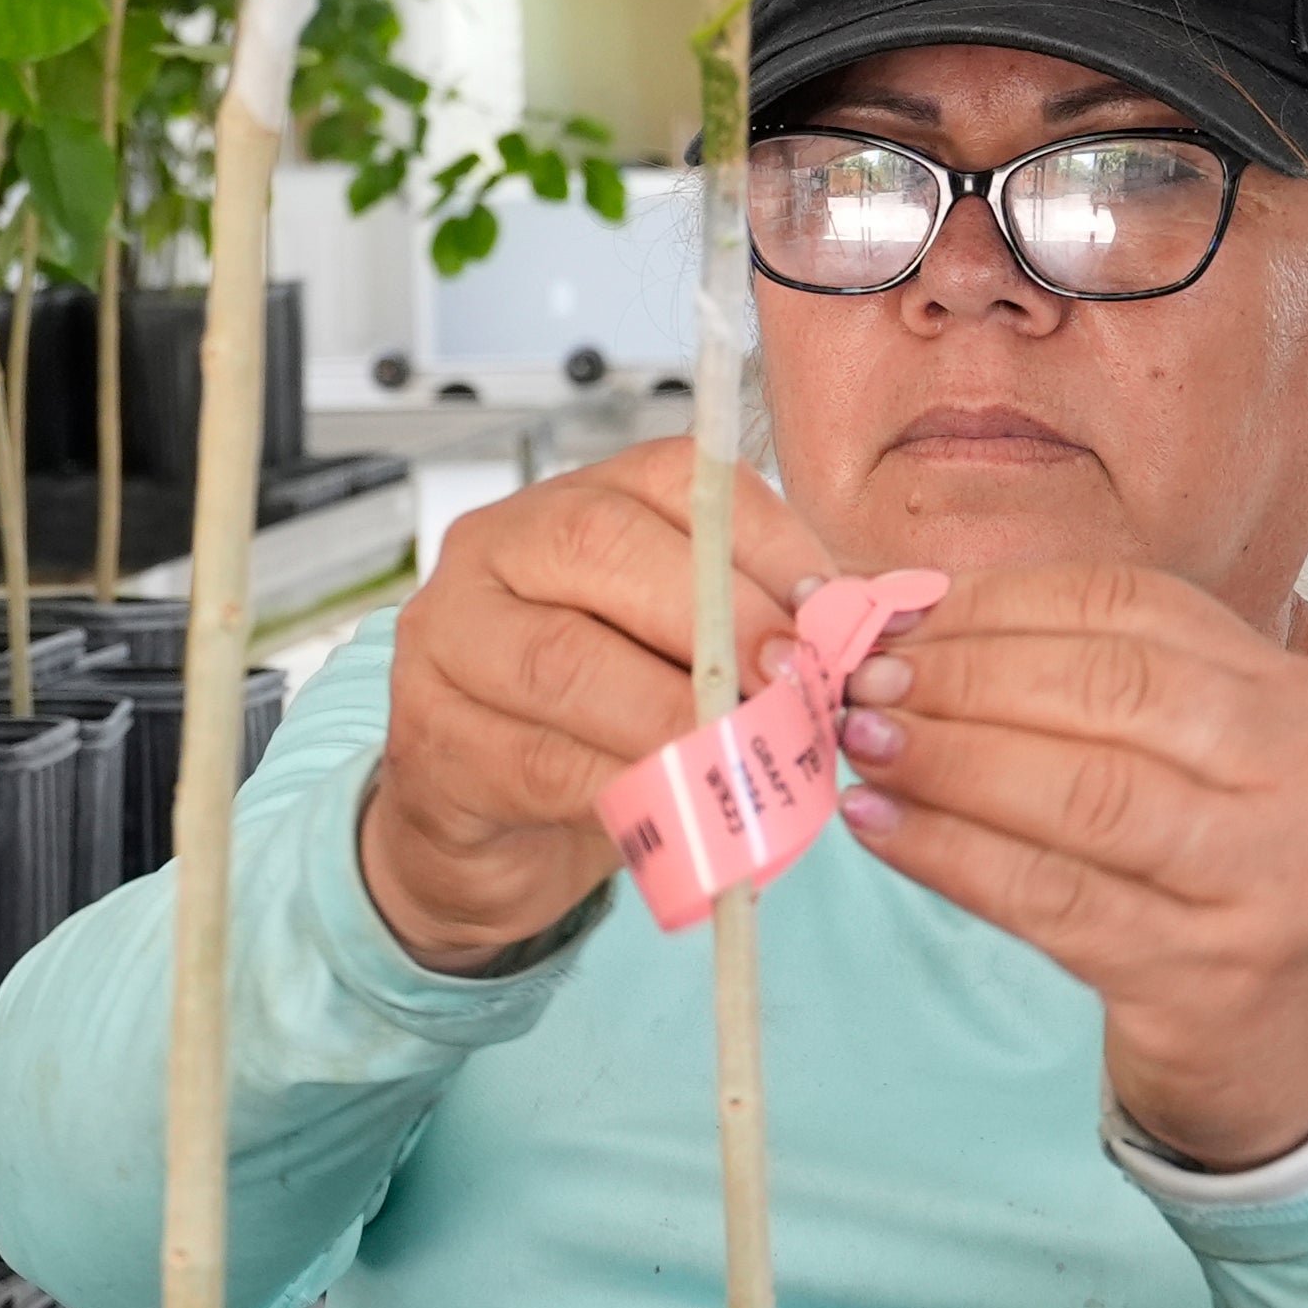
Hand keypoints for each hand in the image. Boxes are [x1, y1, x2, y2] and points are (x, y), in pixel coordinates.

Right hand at [358, 436, 829, 971]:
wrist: (485, 828)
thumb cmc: (599, 725)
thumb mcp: (683, 659)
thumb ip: (759, 633)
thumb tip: (876, 633)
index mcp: (572, 504)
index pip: (673, 479)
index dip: (763, 540)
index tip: (828, 614)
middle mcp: (496, 551)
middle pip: (603, 547)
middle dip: (717, 618)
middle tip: (790, 688)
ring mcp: (447, 642)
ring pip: (565, 659)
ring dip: (674, 713)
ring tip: (744, 753)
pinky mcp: (431, 739)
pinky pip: (539, 760)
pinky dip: (624, 787)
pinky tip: (678, 803)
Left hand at [827, 561, 1307, 1167]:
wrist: (1294, 1041)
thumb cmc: (1207, 877)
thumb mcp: (1184, 765)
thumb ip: (1074, 689)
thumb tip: (900, 622)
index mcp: (1291, 696)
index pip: (1130, 608)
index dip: (995, 605)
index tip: (888, 615)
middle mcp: (1302, 776)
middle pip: (1111, 689)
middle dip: (966, 674)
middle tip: (859, 679)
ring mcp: (1265, 880)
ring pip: (1086, 792)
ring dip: (952, 758)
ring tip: (859, 740)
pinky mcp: (1202, 974)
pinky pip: (1053, 897)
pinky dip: (952, 854)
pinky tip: (878, 826)